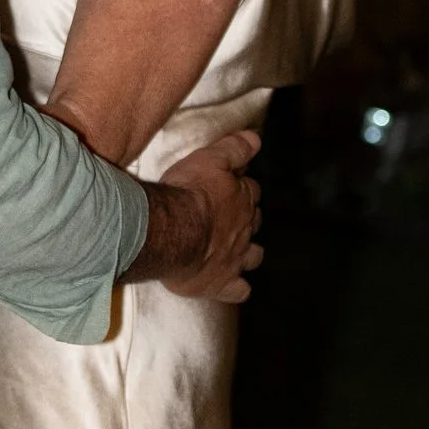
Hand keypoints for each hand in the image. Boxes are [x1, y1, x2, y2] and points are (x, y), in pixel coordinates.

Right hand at [140, 129, 262, 301]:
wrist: (172, 232)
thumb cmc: (187, 193)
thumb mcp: (210, 159)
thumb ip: (235, 148)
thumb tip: (256, 138)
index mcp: (242, 200)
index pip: (251, 190)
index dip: (242, 187)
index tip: (231, 185)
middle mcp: (244, 230)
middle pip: (254, 222)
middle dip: (247, 219)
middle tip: (230, 218)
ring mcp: (235, 258)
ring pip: (254, 256)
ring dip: (249, 253)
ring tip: (238, 253)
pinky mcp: (221, 283)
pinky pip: (239, 290)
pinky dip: (238, 288)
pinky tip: (232, 287)